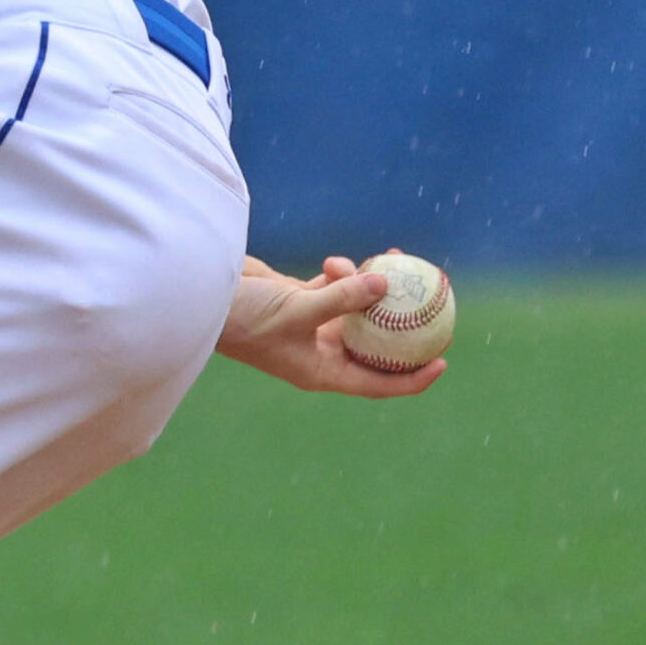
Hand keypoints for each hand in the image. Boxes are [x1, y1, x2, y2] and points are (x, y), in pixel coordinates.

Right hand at [216, 254, 446, 397]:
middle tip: (432, 304)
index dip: (412, 378)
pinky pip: (334, 289)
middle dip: (402, 325)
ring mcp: (310, 326)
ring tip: (385, 262)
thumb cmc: (243, 317)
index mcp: (321, 371)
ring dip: (369, 289)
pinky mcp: (299, 301)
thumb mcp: (295, 310)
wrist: (203, 296)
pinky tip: (336, 261)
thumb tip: (385, 282)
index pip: (377, 382)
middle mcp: (319, 352)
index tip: (442, 361)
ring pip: (356, 311)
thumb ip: (341, 297)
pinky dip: (341, 275)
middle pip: (374, 345)